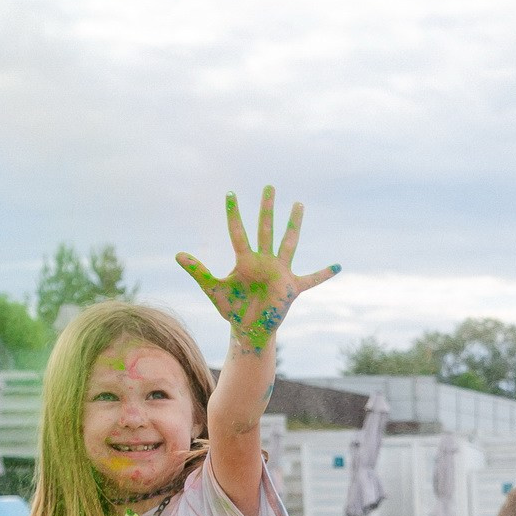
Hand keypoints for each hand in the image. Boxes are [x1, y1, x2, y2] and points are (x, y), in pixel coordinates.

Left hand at [177, 187, 338, 352]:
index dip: (233, 214)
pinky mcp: (291, 287)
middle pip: (265, 228)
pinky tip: (337, 266)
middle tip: (269, 187)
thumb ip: (199, 271)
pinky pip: (311, 279)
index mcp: (245, 260)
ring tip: (299, 205)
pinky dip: (324, 274)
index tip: (231, 194)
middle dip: (267, 208)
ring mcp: (279, 272)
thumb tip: (178, 254)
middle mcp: (263, 261)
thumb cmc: (231, 310)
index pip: (237, 232)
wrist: (249, 329)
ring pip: (288, 243)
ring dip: (293, 224)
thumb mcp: (213, 290)